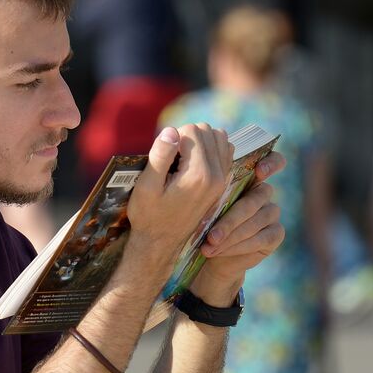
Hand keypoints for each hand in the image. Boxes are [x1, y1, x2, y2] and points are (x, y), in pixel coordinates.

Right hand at [124, 123, 233, 266]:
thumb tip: (171, 130)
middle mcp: (217, 175)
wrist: (162, 242)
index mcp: (199, 174)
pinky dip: (211, 148)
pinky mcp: (224, 181)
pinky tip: (194, 162)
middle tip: (171, 158)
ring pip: (219, 136)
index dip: (173, 137)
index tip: (163, 158)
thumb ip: (160, 156)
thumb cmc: (149, 215)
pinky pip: (225, 150)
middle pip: (207, 130)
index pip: (192, 130)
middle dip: (187, 136)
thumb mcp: (146, 187)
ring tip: (182, 159)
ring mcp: (224, 178)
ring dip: (200, 140)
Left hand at [189, 152, 286, 304]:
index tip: (259, 172)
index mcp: (248, 177)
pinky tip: (221, 252)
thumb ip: (212, 191)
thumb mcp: (204, 205)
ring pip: (256, 221)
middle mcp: (263, 192)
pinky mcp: (276, 233)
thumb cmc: (203, 223)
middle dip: (230, 220)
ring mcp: (272, 212)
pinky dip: (240, 247)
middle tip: (211, 237)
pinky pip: (262, 238)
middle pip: (254, 200)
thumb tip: (205, 180)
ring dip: (231, 236)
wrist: (210, 256)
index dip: (271, 164)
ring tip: (210, 247)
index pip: (273, 161)